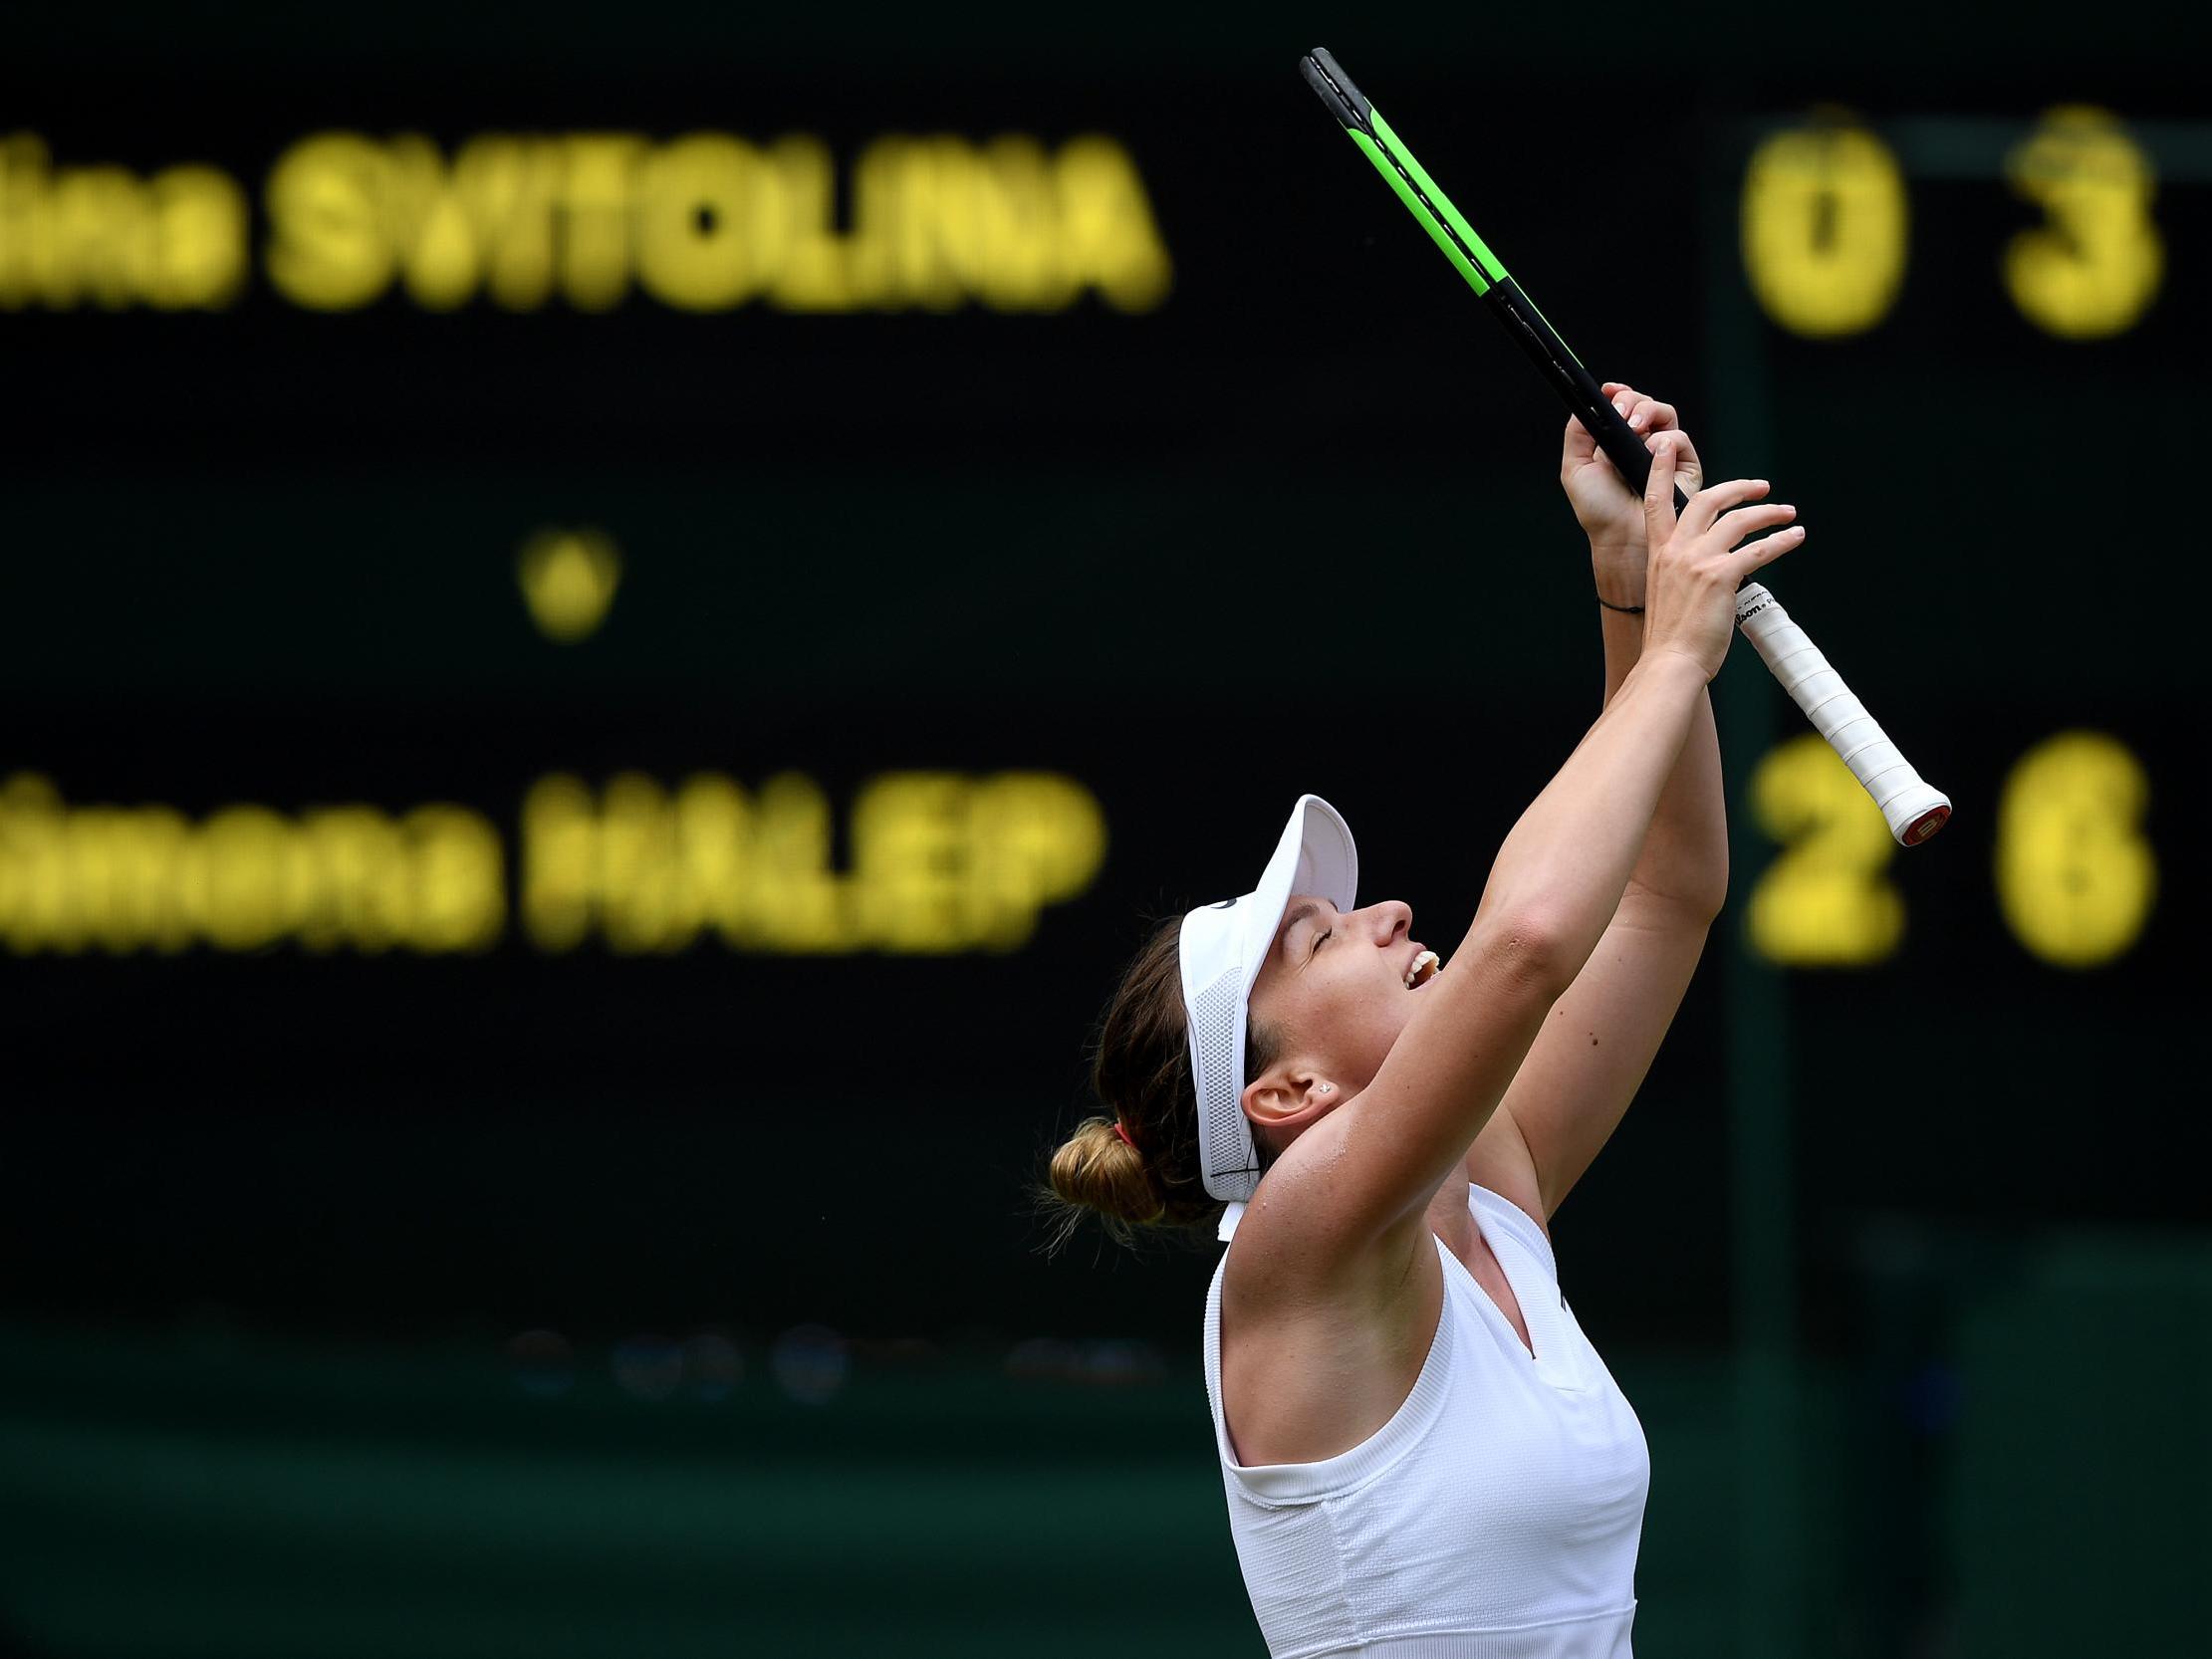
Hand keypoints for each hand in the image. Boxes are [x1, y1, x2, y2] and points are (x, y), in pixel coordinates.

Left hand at [1561, 383, 1703, 603]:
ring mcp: (1664, 453)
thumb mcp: (1575, 469)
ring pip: (1665, 413)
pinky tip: (1650, 453)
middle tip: (1621, 413)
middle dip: (1632, 400)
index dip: (1619, 394)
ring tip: (1634, 427)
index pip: (1623, 406)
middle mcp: (1641, 443)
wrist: (1621, 536)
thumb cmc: (1599, 510)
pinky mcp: (1684, 465)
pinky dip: (1664, 439)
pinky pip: (1680, 437)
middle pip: (1645, 403)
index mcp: (1617, 441)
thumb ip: (1577, 434)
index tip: (1610, 391)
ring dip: (1649, 411)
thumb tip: (1584, 406)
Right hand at [1638, 433, 1803, 680]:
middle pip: (1708, 500)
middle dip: (1738, 488)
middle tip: (1761, 488)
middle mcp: (1676, 551)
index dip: (1660, 469)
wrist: (1668, 663)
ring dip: (1768, 513)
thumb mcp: (1664, 593)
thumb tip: (1707, 566)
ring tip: (1787, 514)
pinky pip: (1760, 549)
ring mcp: (1698, 562)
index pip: (1655, 500)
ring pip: (1739, 520)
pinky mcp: (1722, 577)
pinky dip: (1782, 540)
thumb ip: (1680, 571)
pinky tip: (1794, 538)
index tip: (1666, 447)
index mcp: (1659, 553)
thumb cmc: (1669, 638)